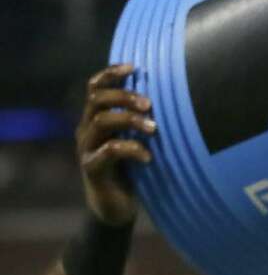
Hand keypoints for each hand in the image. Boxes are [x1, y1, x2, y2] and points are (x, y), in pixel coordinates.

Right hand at [76, 64, 152, 226]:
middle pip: (96, 99)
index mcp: (95, 119)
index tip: (134, 67)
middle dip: (124, 96)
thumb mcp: (136, 141)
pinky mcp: (93, 168)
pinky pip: (109, 151)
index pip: (94, 87)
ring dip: (129, 120)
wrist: (115, 208)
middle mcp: (87, 129)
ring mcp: (87, 148)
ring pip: (100, 121)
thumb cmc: (131, 171)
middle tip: (149, 105)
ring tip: (153, 128)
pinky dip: (131, 149)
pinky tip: (148, 157)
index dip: (110, 73)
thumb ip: (142, 122)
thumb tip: (174, 98)